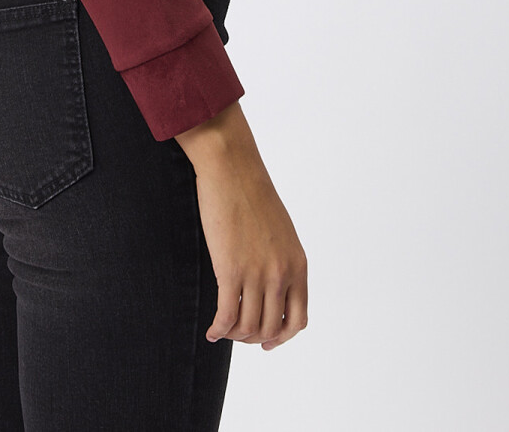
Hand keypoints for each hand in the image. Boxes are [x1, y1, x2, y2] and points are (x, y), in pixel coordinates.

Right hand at [174, 101, 307, 349]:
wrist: (232, 167)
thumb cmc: (251, 192)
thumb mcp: (280, 231)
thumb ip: (281, 259)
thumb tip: (270, 285)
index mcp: (298, 264)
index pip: (298, 319)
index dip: (281, 337)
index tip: (266, 341)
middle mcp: (282, 273)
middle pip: (271, 328)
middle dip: (252, 338)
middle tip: (237, 333)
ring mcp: (258, 274)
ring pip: (248, 327)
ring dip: (234, 335)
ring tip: (222, 329)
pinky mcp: (231, 270)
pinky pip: (227, 317)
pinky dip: (218, 330)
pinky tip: (211, 331)